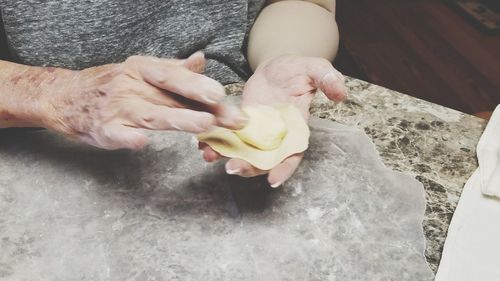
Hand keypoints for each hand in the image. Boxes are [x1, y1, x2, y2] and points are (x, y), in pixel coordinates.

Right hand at [41, 52, 245, 149]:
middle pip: (172, 98)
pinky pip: (118, 134)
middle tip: (230, 117)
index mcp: (142, 69)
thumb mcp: (141, 70)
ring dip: (179, 120)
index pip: (175, 77)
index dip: (198, 84)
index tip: (221, 94)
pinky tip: (141, 142)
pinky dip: (128, 138)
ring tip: (204, 125)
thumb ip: (173, 69)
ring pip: (152, 115)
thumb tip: (201, 60)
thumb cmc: (113, 85)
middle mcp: (132, 86)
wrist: (67, 97)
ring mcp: (118, 109)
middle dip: (204, 108)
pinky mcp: (105, 129)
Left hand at [200, 55, 346, 186]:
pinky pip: (229, 138)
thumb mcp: (316, 69)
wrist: (277, 67)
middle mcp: (276, 137)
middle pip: (264, 160)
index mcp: (296, 129)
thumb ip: (328, 79)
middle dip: (249, 167)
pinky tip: (202, 143)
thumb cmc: (298, 69)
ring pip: (243, 152)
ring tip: (210, 156)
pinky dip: (216, 142)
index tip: (273, 180)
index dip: (285, 168)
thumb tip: (341, 94)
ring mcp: (256, 133)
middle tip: (232, 168)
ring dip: (227, 157)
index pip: (293, 154)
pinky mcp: (240, 124)